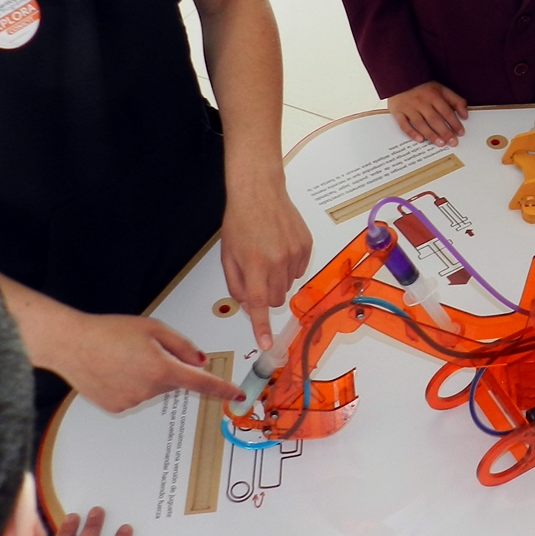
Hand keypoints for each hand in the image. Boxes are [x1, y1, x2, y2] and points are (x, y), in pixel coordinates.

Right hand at [44, 310, 240, 412]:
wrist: (71, 344)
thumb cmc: (109, 332)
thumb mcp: (153, 328)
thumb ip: (182, 345)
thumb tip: (200, 361)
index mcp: (162, 369)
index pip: (202, 382)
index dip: (221, 389)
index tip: (236, 396)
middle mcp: (149, 390)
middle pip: (174, 381)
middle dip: (168, 367)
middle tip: (144, 350)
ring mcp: (132, 401)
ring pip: (154, 389)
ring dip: (148, 376)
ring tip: (122, 358)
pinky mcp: (117, 407)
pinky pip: (135, 396)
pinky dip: (131, 385)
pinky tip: (114, 371)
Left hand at [221, 179, 312, 351]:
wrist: (259, 192)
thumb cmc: (240, 220)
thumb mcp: (228, 256)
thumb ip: (237, 285)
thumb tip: (250, 304)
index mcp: (255, 264)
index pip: (260, 304)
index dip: (262, 327)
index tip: (267, 344)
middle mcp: (278, 261)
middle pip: (277, 298)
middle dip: (267, 296)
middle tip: (257, 277)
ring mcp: (295, 253)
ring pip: (288, 285)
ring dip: (278, 279)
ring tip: (268, 255)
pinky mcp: (306, 246)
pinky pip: (299, 269)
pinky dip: (289, 266)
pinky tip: (280, 247)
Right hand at [388, 82, 467, 146]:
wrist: (400, 78)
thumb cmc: (423, 87)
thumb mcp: (442, 89)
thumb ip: (455, 101)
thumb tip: (465, 115)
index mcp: (433, 95)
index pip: (446, 111)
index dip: (454, 123)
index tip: (461, 133)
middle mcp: (421, 102)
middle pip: (434, 119)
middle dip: (445, 132)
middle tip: (453, 142)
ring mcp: (408, 107)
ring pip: (420, 124)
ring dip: (431, 135)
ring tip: (440, 144)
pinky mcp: (397, 111)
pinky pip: (404, 124)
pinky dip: (411, 133)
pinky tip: (420, 140)